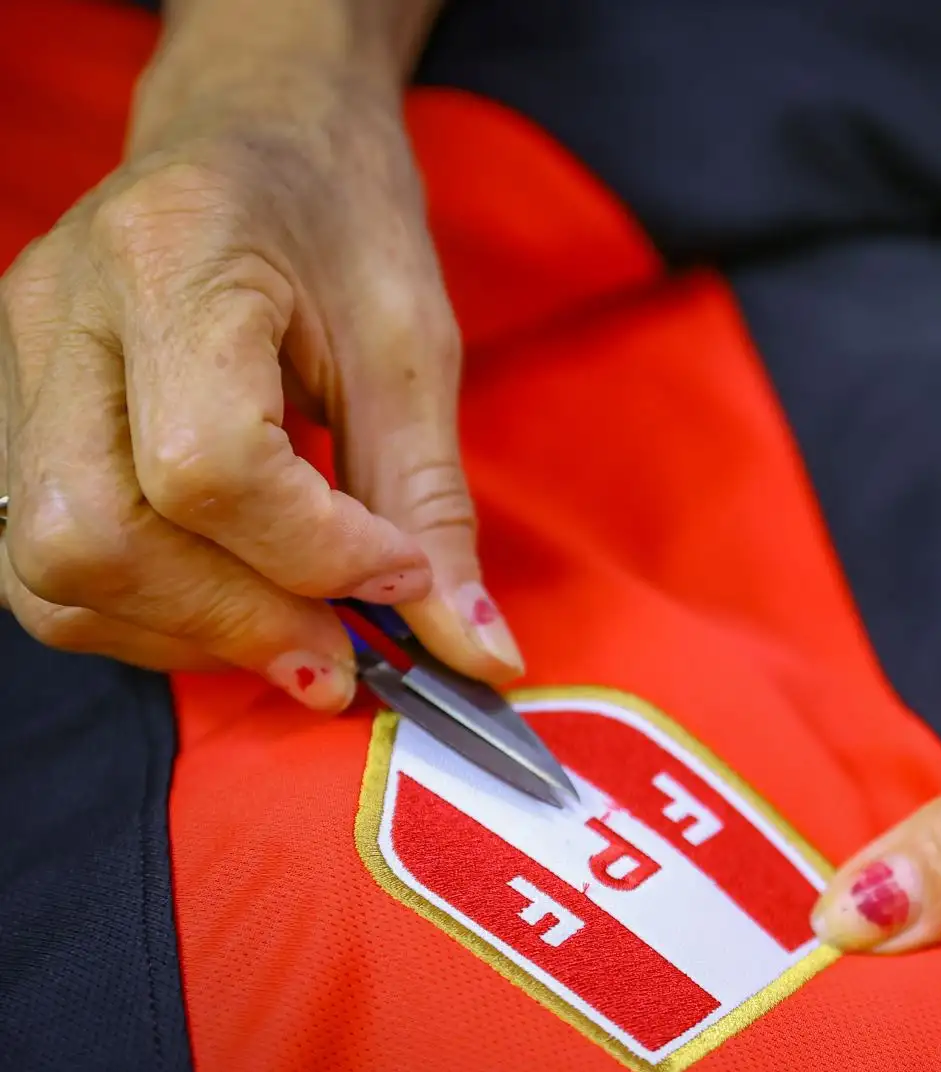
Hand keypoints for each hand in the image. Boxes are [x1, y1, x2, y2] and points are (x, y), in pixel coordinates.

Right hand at [0, 23, 515, 709]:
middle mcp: (59, 313)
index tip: (399, 576)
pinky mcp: (14, 412)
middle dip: (235, 622)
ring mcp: (16, 364)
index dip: (313, 555)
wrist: (256, 130)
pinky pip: (41, 564)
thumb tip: (480, 658)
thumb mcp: (413, 347)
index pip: (208, 468)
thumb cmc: (341, 216)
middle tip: (343, 658)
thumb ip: (433, 509)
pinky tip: (232, 608)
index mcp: (171, 261)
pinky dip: (143, 616)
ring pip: (50, 569)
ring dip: (183, 636)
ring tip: (296, 640)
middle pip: (97, 535)